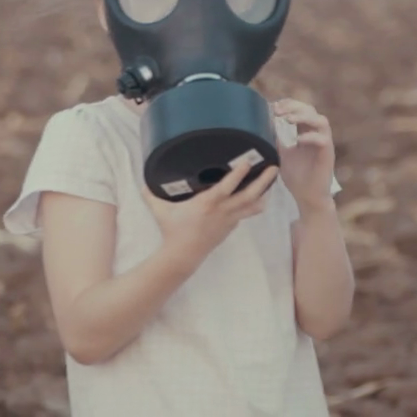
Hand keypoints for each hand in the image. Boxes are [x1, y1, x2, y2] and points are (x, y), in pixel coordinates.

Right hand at [140, 154, 278, 267]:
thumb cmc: (173, 230)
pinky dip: (252, 205)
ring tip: (271, 181)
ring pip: (252, 206)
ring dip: (263, 193)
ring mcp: (229, 221)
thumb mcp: (161, 210)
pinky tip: (255, 198)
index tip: (248, 161)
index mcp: (208, 203)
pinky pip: (245, 214)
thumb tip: (142, 183)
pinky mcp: (230, 228)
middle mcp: (223, 211)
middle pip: (249, 195)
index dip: (239, 173)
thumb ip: (152, 195)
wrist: (182, 256)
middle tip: (275, 167)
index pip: (227, 186)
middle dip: (263, 181)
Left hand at [273, 98, 335, 214]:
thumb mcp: (282, 154)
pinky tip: (298, 140)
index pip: (301, 109)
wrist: (307, 198)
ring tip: (288, 120)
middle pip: (311, 110)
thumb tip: (262, 126)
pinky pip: (323, 140)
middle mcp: (317, 135)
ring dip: (304, 117)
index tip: (274, 106)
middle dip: (294, 106)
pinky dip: (310, 137)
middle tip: (278, 111)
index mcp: (306, 132)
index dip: (289, 104)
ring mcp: (324, 144)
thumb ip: (277, 140)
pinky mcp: (328, 155)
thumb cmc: (296, 177)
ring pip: (321, 121)